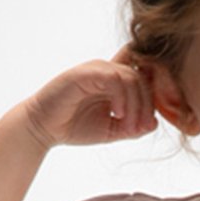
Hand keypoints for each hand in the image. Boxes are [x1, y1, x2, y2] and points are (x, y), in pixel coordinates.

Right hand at [22, 45, 159, 148]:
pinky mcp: (84, 73)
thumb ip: (133, 127)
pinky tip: (117, 114)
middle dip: (147, 106)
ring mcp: (96, 69)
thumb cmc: (75, 126)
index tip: (150, 121)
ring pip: (131, 77)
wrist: (44, 128)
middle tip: (139, 129)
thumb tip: (154, 123)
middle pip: (143, 78)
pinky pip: (113, 78)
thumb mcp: (111, 130)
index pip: (145, 77)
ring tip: (128, 125)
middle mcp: (108, 70)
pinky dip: (121, 97)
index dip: (155, 96)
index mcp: (116, 81)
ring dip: (136, 105)